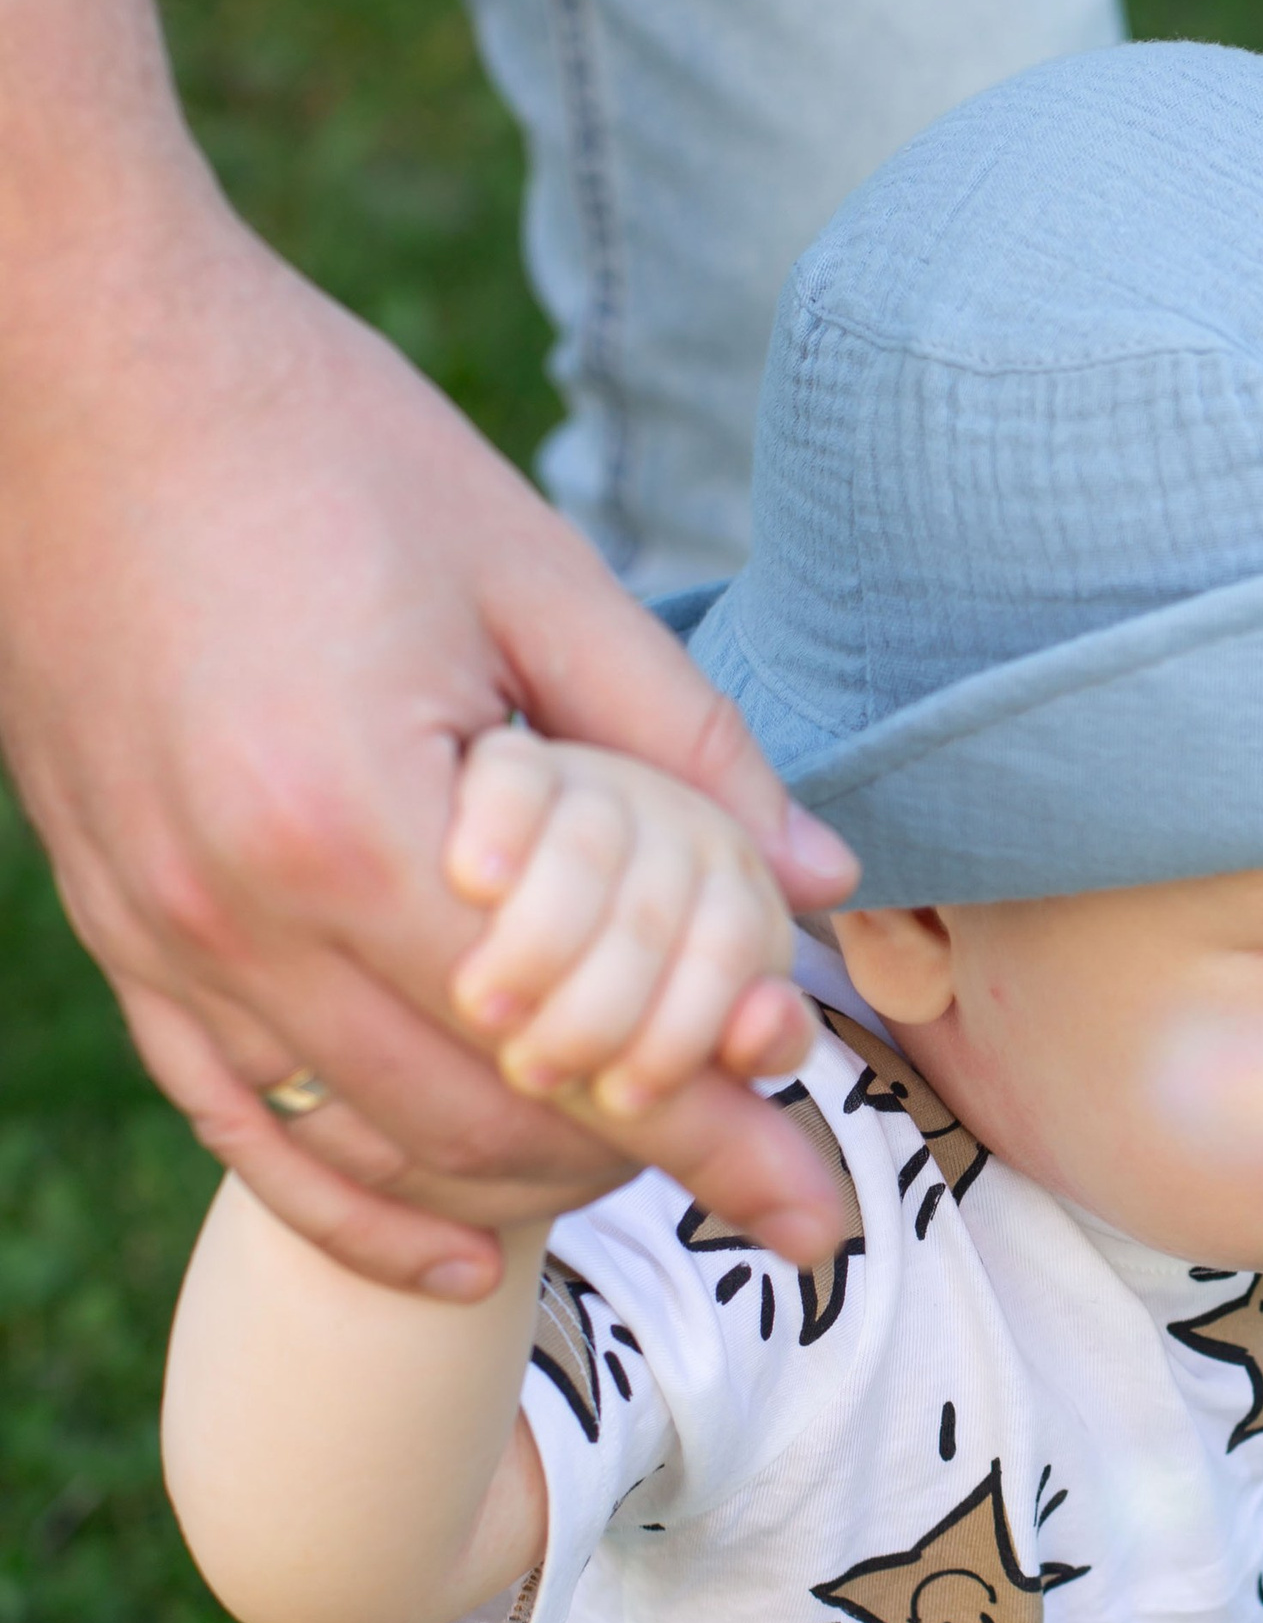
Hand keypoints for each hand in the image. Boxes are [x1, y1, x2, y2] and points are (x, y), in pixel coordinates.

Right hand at [0, 188, 857, 1298]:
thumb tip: (827, 887)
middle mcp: (240, 911)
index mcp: (355, 819)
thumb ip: (688, 752)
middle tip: (758, 1164)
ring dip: (524, 1186)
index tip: (821, 1201)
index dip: (717, 1133)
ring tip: (641, 1176)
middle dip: (642, 1163)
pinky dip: (355, 1207)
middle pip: (487, 1124)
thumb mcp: (536, 573)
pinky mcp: (116, 925)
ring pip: (376, 1147)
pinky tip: (458, 1258)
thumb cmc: (320, 441)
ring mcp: (159, 931)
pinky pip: (237, 1122)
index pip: (582, 1041)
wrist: (74, 363)